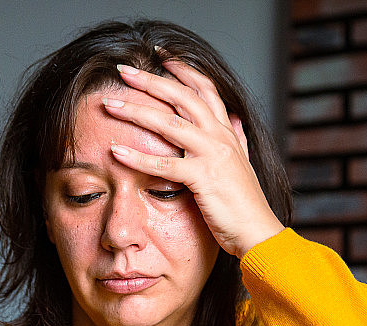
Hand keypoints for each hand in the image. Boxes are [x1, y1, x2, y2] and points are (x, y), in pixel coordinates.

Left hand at [103, 61, 283, 257]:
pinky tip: (116, 151)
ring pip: (168, 123)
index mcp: (227, 131)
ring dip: (135, 111)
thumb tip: (234, 118)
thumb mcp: (243, 162)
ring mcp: (212, 154)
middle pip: (181, 97)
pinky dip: (138, 157)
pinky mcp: (202, 177)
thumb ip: (238, 137)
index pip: (204, 89)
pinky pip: (164, 164)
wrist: (257, 230)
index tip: (161, 55)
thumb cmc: (245, 202)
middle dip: (150, 81)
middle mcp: (220, 136)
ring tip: (109, 105)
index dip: (183, 69)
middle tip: (123, 70)